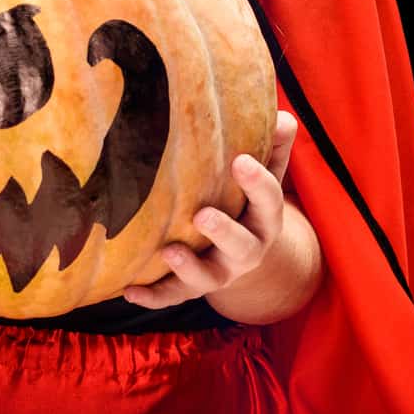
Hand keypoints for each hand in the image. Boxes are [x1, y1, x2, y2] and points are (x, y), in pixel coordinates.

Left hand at [122, 110, 300, 309]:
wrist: (245, 255)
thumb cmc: (247, 201)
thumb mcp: (265, 175)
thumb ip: (273, 147)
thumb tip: (284, 117)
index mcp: (264, 219)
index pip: (268, 201)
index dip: (257, 182)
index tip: (240, 161)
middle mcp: (246, 250)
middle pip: (242, 246)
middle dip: (223, 232)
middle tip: (202, 215)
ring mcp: (219, 271)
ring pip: (208, 277)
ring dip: (189, 267)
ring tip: (169, 251)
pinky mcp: (192, 288)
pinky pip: (173, 296)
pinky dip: (153, 296)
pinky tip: (129, 290)